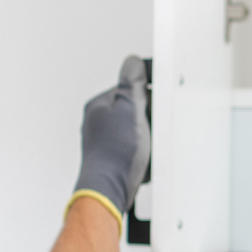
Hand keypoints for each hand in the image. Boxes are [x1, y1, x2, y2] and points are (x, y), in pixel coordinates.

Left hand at [71, 55, 150, 222]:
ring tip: (145, 148)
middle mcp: (97, 123)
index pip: (128, 90)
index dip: (146, 96)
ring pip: (134, 133)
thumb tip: (131, 63)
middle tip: (150, 129)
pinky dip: (141, 155)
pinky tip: (143, 161)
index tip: (154, 105)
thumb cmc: (115, 152)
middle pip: (132, 112)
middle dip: (146, 120)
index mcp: (98, 106)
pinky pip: (133, 151)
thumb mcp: (130, 109)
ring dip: (145, 139)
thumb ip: (131, 84)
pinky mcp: (111, 160)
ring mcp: (102, 142)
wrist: (108, 188)